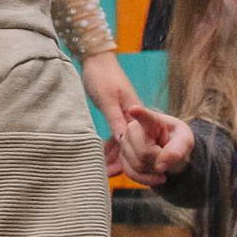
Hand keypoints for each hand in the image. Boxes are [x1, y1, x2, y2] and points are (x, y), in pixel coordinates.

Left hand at [80, 51, 195, 184]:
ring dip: (114, 156)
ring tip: (106, 172)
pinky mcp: (117, 115)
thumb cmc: (102, 77)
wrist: (97, 60)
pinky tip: (104, 159)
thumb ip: (115, 119)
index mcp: (135, 112)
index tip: (129, 171)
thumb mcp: (107, 99)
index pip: (138, 139)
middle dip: (123, 161)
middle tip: (112, 176)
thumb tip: (123, 140)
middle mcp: (133, 116)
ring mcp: (125, 116)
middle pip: (131, 143)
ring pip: (122, 142)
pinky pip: (115, 136)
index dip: (135, 156)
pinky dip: (109, 147)